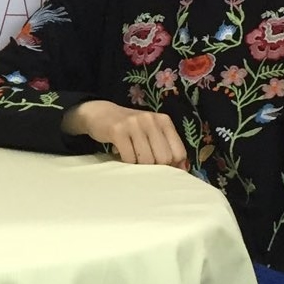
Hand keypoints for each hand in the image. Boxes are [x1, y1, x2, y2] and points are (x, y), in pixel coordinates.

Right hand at [62, 100, 187, 167]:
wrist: (101, 114)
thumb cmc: (131, 128)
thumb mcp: (152, 132)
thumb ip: (167, 146)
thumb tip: (182, 169)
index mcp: (164, 121)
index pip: (179, 152)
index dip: (173, 166)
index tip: (162, 169)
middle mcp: (151, 120)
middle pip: (164, 159)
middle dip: (155, 168)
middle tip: (144, 164)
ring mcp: (134, 124)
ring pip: (147, 160)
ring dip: (139, 166)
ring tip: (133, 158)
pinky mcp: (117, 131)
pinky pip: (129, 158)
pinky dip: (126, 163)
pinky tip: (122, 155)